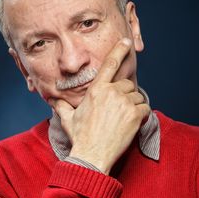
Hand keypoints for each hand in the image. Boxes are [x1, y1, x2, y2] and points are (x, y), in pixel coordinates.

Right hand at [49, 38, 149, 174]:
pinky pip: (145, 108)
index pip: (109, 64)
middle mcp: (111, 92)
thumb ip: (62, 106)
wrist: (91, 155)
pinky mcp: (135, 115)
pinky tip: (131, 124)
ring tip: (123, 119)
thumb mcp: (68, 119)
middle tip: (118, 110)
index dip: (119, 50)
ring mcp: (124, 103)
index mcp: (96, 90)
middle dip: (125, 94)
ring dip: (134, 105)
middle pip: (127, 84)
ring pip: (137, 96)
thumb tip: (54, 101)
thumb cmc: (80, 137)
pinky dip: (141, 115)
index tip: (126, 42)